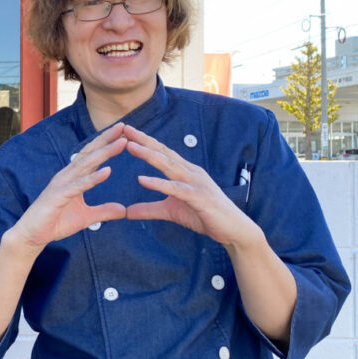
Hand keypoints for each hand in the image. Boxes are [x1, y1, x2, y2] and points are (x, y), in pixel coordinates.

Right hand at [9, 123, 127, 250]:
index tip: (123, 133)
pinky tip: (108, 171)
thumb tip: (123, 210)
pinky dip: (93, 178)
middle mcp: (66, 176)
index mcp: (72, 177)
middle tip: (124, 126)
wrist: (32, 235)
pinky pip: (78, 185)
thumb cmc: (55, 223)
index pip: (91, 156)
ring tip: (121, 143)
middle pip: (89, 153)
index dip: (106, 143)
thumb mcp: (86, 218)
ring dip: (104, 152)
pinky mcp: (58, 196)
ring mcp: (61, 184)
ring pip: (85, 165)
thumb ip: (104, 212)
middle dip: (107, 139)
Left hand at [123, 125, 259, 246]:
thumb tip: (127, 212)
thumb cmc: (205, 216)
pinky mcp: (199, 198)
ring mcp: (196, 183)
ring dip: (149, 155)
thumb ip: (149, 209)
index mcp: (184, 172)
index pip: (161, 153)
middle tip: (124, 128)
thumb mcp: (171, 212)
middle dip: (143, 140)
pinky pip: (176, 189)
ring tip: (130, 146)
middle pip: (163, 153)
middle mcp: (190, 172)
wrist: (233, 230)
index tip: (125, 132)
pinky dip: (159, 184)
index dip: (144, 142)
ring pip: (169, 166)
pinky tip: (142, 180)